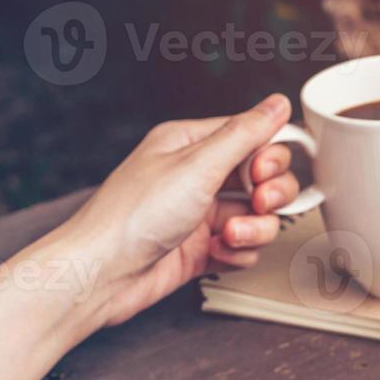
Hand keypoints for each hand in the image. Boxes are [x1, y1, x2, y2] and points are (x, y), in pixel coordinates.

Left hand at [57, 95, 300, 326]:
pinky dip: (238, 253)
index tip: (263, 174)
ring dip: (253, 229)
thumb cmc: (132, 216)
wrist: (103, 274)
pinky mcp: (203, 248)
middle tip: (259, 203)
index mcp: (191, 144)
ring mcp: (201, 213)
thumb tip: (276, 104)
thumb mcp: (197, 165)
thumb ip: (245, 134)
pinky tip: (216, 252)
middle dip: (270, 195)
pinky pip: (245, 247)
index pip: (253, 137)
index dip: (270, 157)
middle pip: (264, 178)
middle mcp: (198, 176)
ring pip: (259, 216)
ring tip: (228, 235)